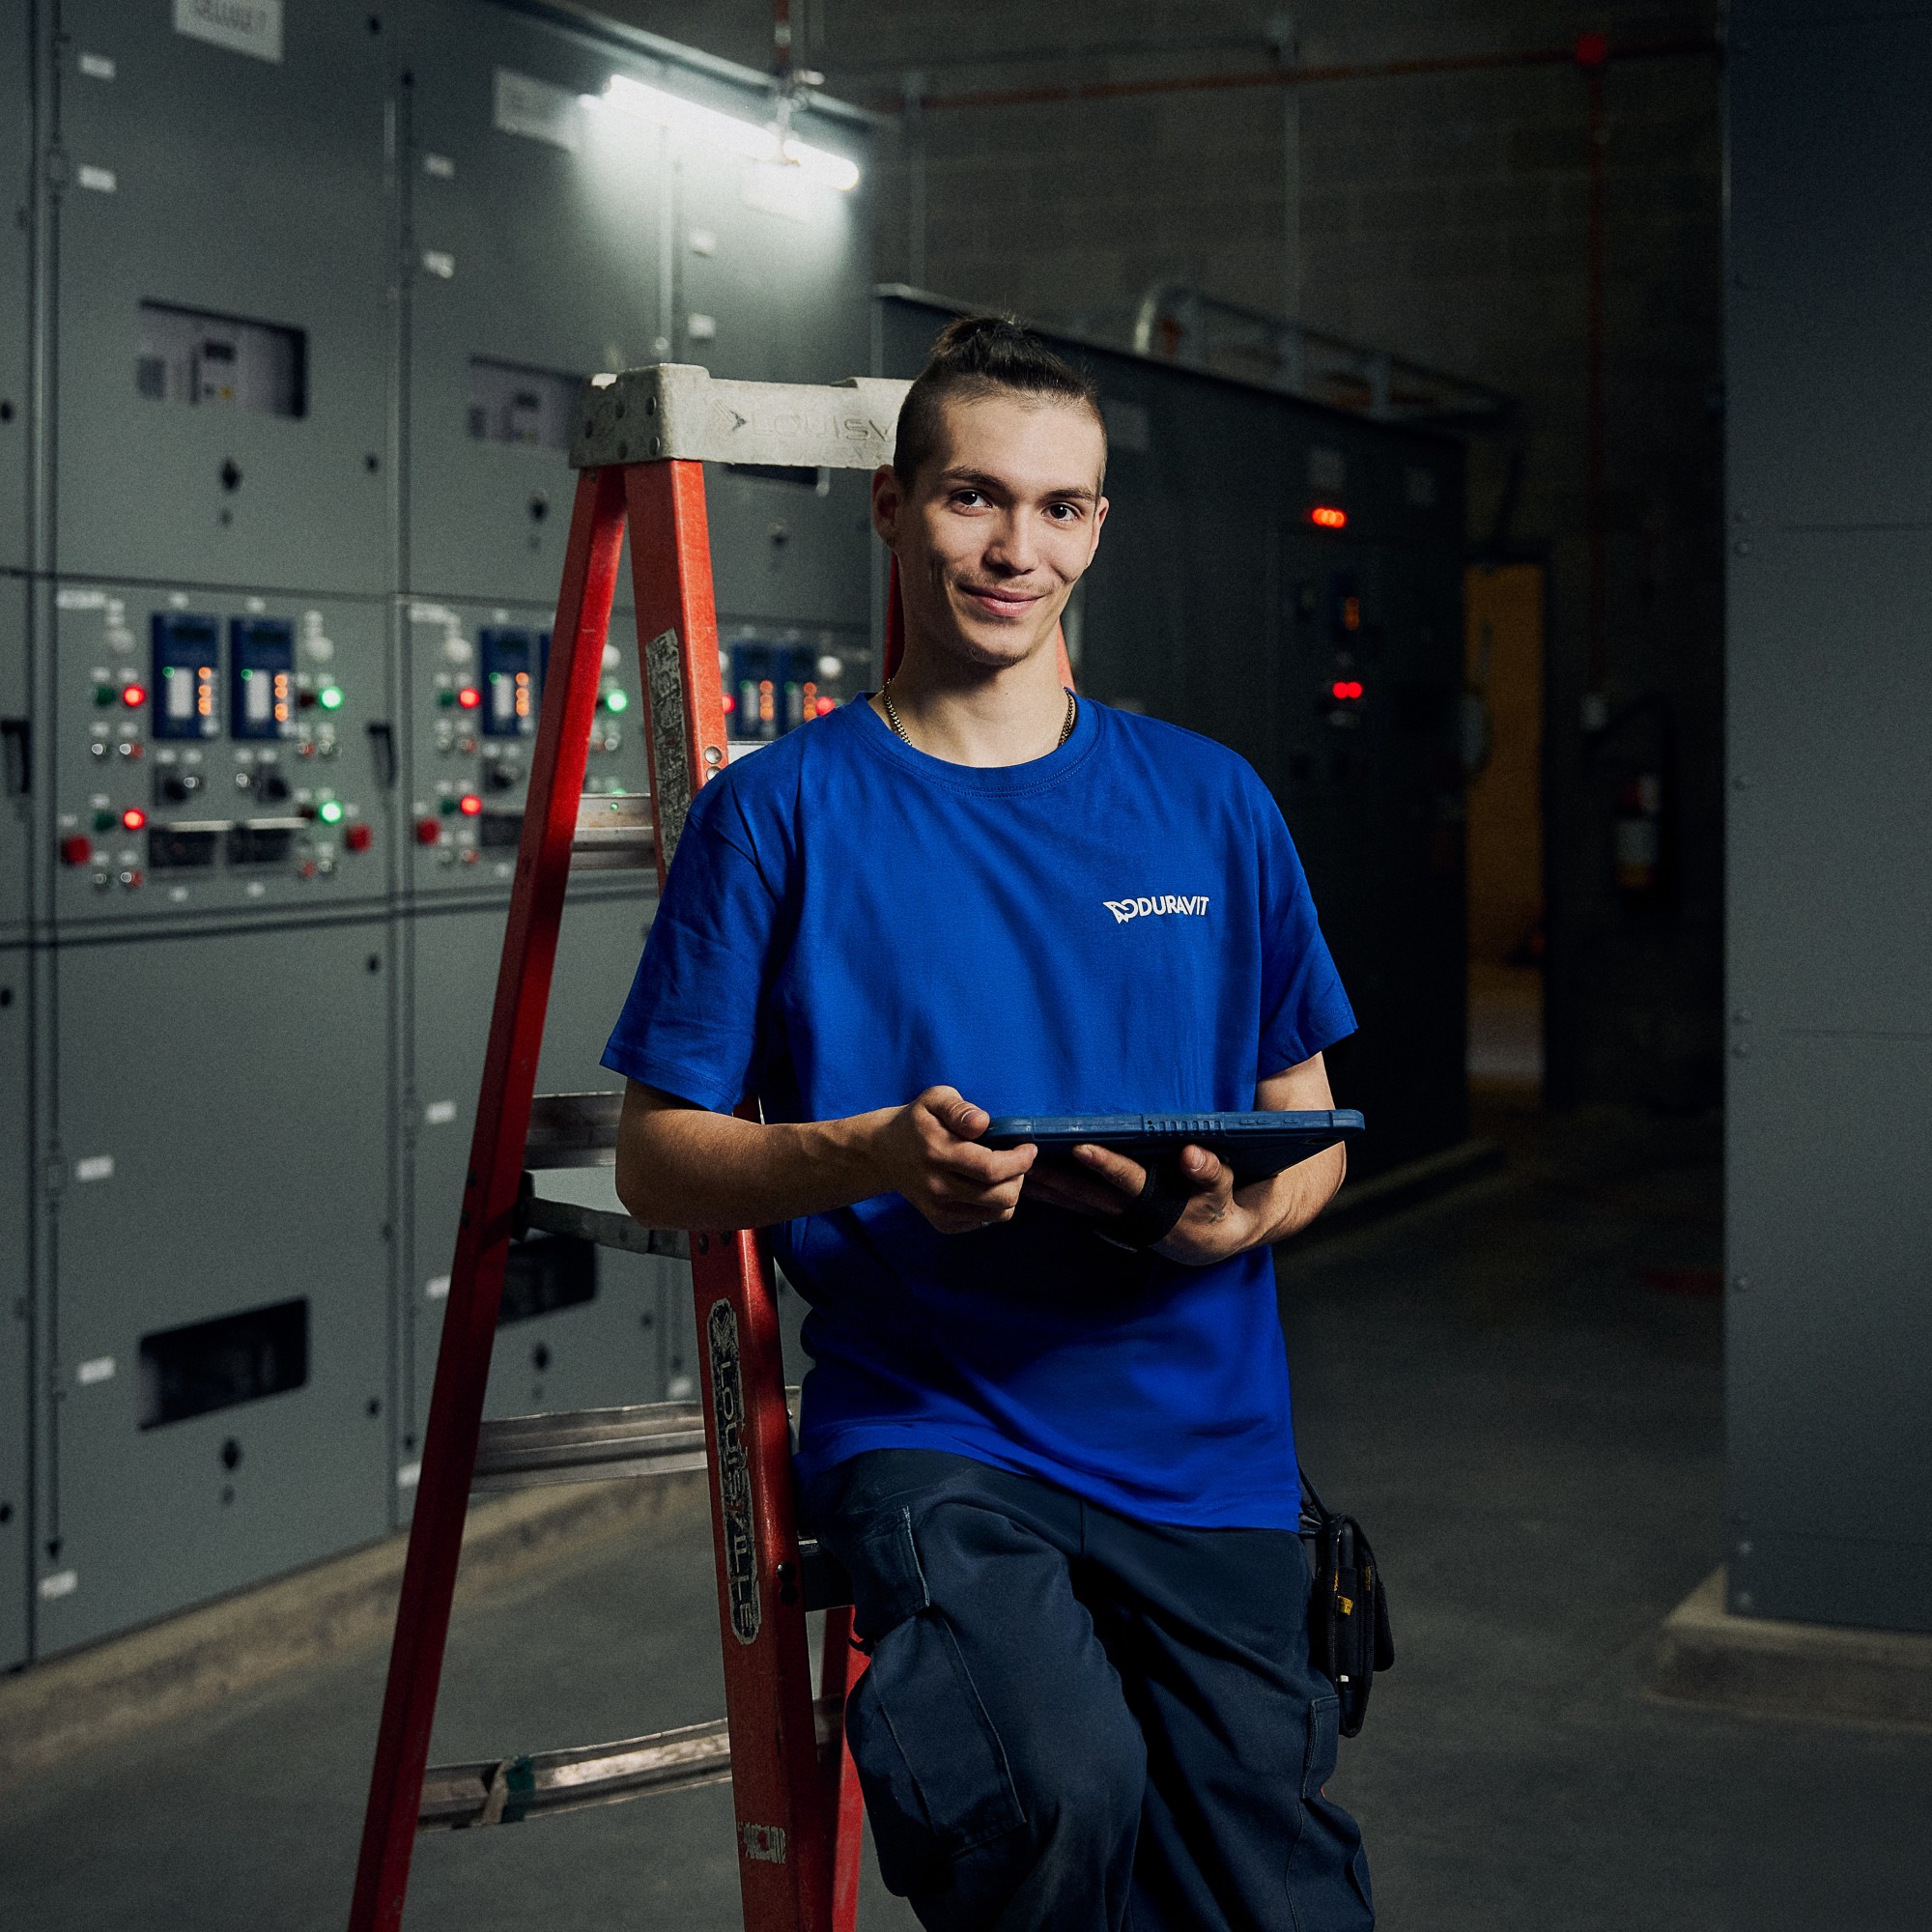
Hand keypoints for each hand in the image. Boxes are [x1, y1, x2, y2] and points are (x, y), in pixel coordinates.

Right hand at [869, 1087, 1036, 1234]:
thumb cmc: (917, 1122)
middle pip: (1001, 1197)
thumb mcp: (934, 1099)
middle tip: (1016, 1161)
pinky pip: (984, 1222)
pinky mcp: (941, 1223)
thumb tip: (981, 1123)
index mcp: (938, 1153)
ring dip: (1010, 1193)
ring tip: (1002, 1174)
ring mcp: (938, 1209)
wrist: (883, 1154)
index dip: (1020, 1161)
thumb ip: (959, 1108)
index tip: (1029, 1148)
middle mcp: (937, 1186)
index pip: (991, 1169)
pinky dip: (992, 1206)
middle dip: (1019, 1177)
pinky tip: (983, 1186)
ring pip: (997, 1214)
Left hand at [1023, 1142, 1262, 1265]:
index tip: (1080, 1148)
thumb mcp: (1222, 1188)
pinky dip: (1053, 1196)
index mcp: (1157, 1199)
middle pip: (1087, 1192)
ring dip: (1047, 1189)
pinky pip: (1074, 1206)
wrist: (1208, 1242)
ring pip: (1075, 1201)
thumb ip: (1208, 1171)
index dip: (1105, 1165)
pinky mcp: (1109, 1216)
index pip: (1127, 1179)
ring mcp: (1116, 1215)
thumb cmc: (1217, 1205)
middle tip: (1025, 1160)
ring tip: (1014, 1172)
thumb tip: (1191, 1154)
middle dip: (1056, 1177)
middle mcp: (1130, 1210)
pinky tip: (1030, 1185)